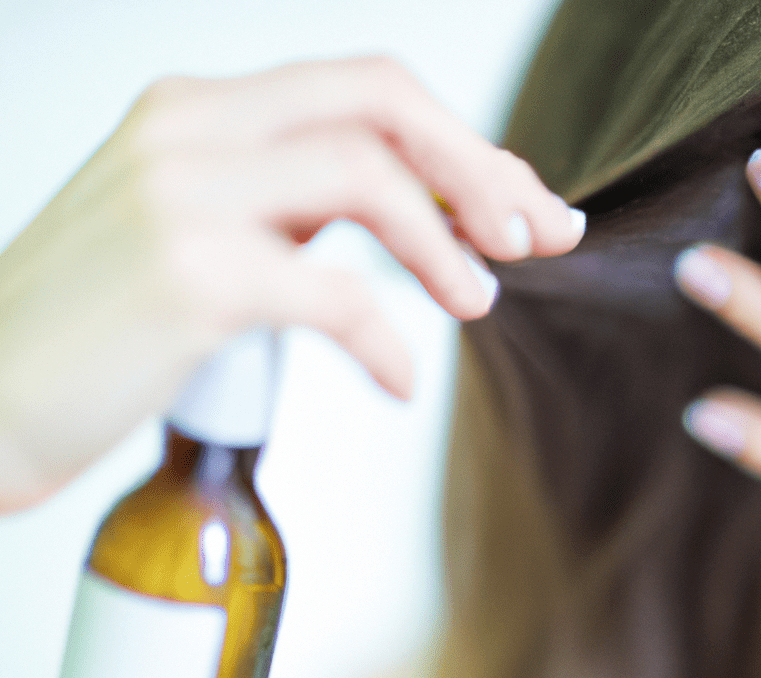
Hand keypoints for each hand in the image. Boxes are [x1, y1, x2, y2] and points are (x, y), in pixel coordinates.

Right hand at [0, 55, 585, 511]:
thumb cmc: (103, 333)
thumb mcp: (202, 239)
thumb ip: (291, 213)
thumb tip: (417, 228)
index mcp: (202, 113)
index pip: (367, 92)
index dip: (462, 146)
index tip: (521, 206)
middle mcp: (192, 129)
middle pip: (382, 99)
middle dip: (480, 168)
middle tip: (537, 236)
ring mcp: (184, 194)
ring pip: (365, 174)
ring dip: (446, 242)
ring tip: (480, 304)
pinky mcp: (188, 275)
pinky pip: (331, 292)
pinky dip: (386, 341)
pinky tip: (400, 383)